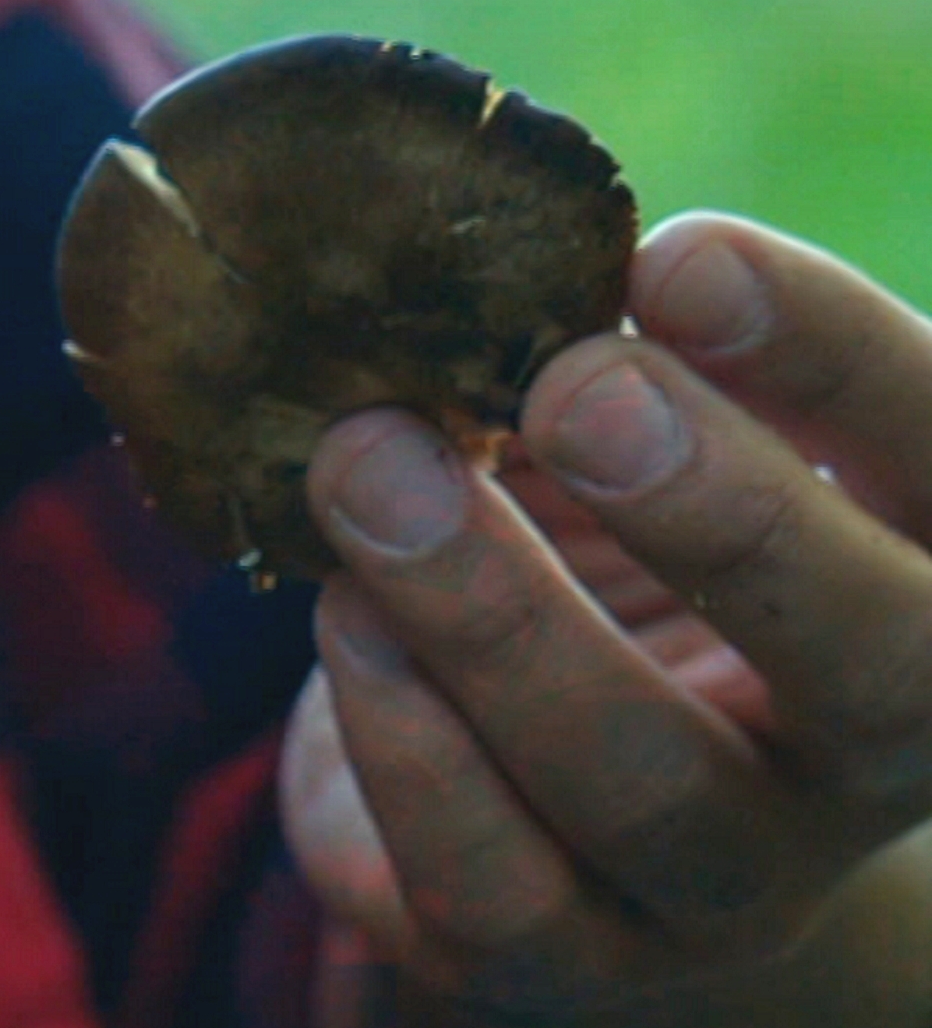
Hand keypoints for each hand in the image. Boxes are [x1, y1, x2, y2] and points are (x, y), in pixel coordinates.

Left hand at [281, 213, 931, 1025]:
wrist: (556, 795)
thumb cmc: (606, 556)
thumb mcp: (631, 443)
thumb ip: (600, 365)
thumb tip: (479, 262)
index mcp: (926, 575)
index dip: (830, 355)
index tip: (675, 259)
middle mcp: (865, 753)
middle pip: (873, 662)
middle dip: (719, 514)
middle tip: (569, 388)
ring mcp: (728, 879)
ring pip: (646, 787)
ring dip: (494, 618)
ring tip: (371, 469)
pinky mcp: (572, 958)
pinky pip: (493, 887)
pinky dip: (405, 743)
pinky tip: (343, 614)